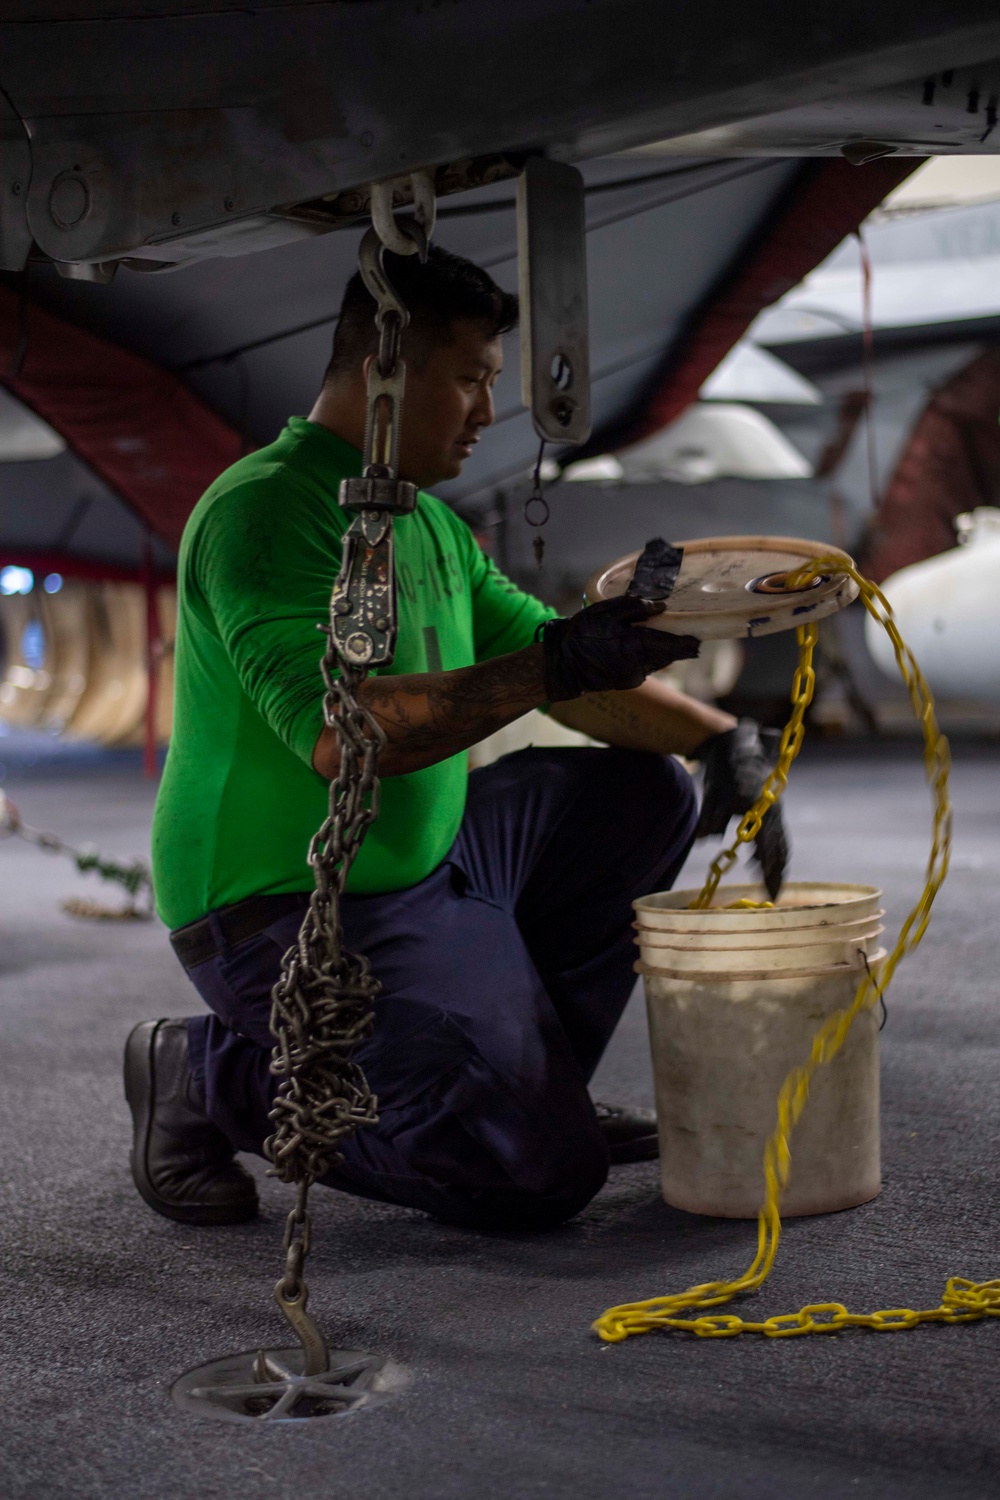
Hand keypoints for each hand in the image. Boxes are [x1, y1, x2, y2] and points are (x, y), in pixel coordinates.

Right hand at [541, 596, 699, 702]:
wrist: (562, 665)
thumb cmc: (581, 634)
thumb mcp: (603, 611)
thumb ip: (633, 607)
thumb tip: (661, 606)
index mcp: (634, 646)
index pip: (670, 645)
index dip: (686, 643)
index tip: (699, 640)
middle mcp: (638, 666)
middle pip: (667, 656)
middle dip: (678, 648)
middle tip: (692, 640)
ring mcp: (633, 677)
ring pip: (658, 662)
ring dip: (663, 653)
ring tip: (671, 641)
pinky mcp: (627, 682)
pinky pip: (646, 668)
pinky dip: (648, 658)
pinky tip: (642, 649)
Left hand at [695, 719, 787, 897]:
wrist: (737, 750)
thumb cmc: (724, 773)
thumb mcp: (713, 793)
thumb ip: (710, 816)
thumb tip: (705, 839)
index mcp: (760, 810)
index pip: (766, 845)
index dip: (767, 869)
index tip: (768, 888)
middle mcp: (772, 813)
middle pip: (779, 849)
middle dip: (776, 874)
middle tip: (773, 897)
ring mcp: (774, 813)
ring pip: (780, 844)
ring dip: (776, 866)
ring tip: (770, 888)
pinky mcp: (771, 813)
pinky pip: (776, 838)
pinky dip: (771, 853)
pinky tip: (757, 866)